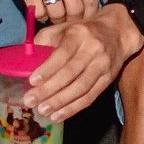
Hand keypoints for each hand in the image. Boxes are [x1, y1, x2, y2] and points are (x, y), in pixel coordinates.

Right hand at [0, 0, 102, 24]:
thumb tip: (89, 6)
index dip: (89, 14)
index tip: (84, 17)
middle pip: (76, 9)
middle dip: (72, 20)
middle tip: (66, 19)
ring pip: (57, 13)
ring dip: (55, 20)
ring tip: (52, 14)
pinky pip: (38, 12)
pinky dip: (40, 16)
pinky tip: (39, 9)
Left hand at [21, 5, 143, 121]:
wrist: (117, 32)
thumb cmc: (82, 31)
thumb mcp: (64, 28)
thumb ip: (44, 40)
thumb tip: (26, 59)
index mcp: (79, 34)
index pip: (63, 54)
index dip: (48, 69)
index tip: (32, 81)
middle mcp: (93, 49)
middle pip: (70, 73)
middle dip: (49, 90)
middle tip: (31, 102)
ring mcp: (102, 66)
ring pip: (81, 88)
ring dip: (60, 102)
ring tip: (43, 111)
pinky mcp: (108, 79)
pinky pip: (90, 97)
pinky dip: (73, 108)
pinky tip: (59, 115)